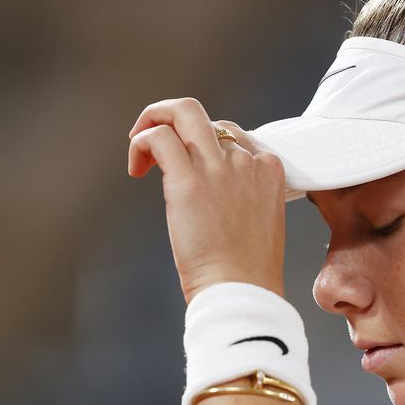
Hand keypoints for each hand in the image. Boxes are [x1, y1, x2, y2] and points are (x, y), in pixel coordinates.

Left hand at [127, 98, 286, 303]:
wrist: (242, 291)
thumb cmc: (248, 272)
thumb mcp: (259, 222)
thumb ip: (242, 197)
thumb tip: (210, 193)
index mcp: (269, 169)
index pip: (231, 134)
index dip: (203, 146)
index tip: (189, 169)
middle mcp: (245, 160)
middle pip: (205, 117)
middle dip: (172, 120)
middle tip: (152, 144)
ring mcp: (218, 167)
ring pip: (182, 113)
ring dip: (153, 121)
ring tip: (138, 146)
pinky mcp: (188, 180)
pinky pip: (159, 138)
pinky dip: (140, 143)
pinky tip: (136, 169)